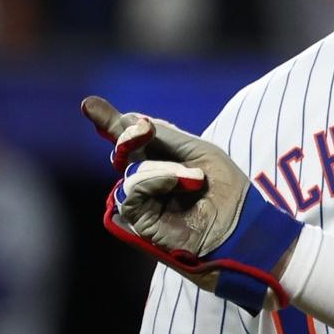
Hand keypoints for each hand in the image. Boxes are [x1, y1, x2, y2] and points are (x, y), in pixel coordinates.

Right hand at [83, 95, 299, 309]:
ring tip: (195, 179)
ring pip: (130, 169)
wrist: (243, 228)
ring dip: (164, 168)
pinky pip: (131, 190)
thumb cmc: (228, 192)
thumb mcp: (200, 153)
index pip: (132, 139)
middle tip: (141, 128)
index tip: (90, 105)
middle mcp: (149, 181)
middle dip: (125, 134)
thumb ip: (165, 136)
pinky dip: (155, 180)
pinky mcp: (139, 221)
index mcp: (164, 162)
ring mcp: (143, 202)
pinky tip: (181, 183)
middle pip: (122, 151)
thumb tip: (129, 118)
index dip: (111, 121)